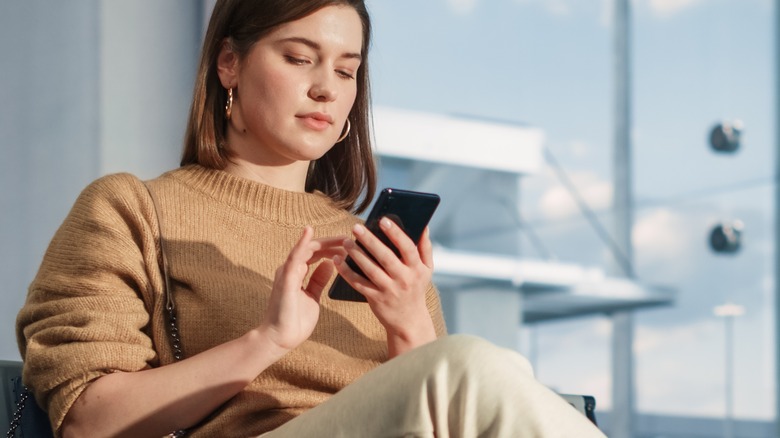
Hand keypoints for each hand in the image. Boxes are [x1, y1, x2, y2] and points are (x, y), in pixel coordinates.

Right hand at [261, 226, 345, 351]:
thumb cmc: (294, 320)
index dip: (332, 247)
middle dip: (333, 243)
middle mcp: (291, 269)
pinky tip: (309, 232)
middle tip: (351, 239)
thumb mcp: (312, 296)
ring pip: (306, 249)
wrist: (280, 339)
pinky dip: (301, 243)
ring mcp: (287, 272)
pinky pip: (294, 257)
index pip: (316, 253)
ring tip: (342, 238)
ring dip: (325, 242)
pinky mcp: (286, 279)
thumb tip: (329, 265)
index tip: (350, 246)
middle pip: (313, 248)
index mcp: (297, 273)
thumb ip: (318, 280)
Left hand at [334, 218, 436, 354]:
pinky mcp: (375, 299)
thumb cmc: (416, 289)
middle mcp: (404, 279)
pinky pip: (359, 284)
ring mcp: (389, 290)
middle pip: (385, 257)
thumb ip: (425, 248)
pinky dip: (347, 273)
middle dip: (370, 241)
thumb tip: (424, 226)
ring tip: (346, 241)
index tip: (382, 220)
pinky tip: (338, 261)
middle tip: (356, 227)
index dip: (395, 233)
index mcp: (416, 269)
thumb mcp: (426, 270)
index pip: (407, 248)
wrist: (409, 321)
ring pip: (370, 270)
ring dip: (356, 254)